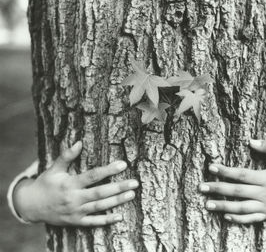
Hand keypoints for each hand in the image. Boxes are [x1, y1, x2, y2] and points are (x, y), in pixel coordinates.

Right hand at [13, 141, 138, 225]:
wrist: (31, 206)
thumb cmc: (46, 184)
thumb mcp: (54, 169)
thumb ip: (67, 156)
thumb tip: (79, 142)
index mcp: (70, 183)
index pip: (93, 176)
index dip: (108, 170)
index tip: (123, 164)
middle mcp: (74, 198)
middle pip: (100, 192)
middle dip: (118, 187)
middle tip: (134, 183)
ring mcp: (75, 211)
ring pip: (99, 207)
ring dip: (116, 201)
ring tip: (131, 195)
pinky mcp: (76, 221)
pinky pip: (93, 222)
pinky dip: (106, 220)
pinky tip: (119, 216)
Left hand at [199, 139, 265, 223]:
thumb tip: (250, 140)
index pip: (241, 174)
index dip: (225, 171)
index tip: (211, 167)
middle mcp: (265, 193)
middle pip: (237, 191)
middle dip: (218, 189)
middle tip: (201, 187)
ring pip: (241, 208)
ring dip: (223, 206)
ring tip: (207, 204)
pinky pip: (252, 219)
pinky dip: (238, 219)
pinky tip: (225, 217)